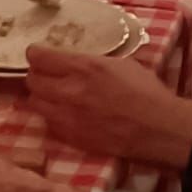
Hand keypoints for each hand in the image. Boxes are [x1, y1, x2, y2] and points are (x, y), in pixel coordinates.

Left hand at [26, 46, 191, 168]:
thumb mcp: (119, 63)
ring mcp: (69, 117)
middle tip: (45, 74)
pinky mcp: (73, 139)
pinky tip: (64, 114)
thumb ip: (91, 61)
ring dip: (41, 96)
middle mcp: (70, 91)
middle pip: (32, 80)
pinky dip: (51, 117)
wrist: (159, 128)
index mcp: (84, 67)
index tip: (38, 53)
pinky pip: (48, 124)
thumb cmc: (145, 91)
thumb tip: (74, 59)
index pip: (40, 57)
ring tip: (52, 95)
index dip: (35, 54)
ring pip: (35, 103)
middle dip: (36, 75)